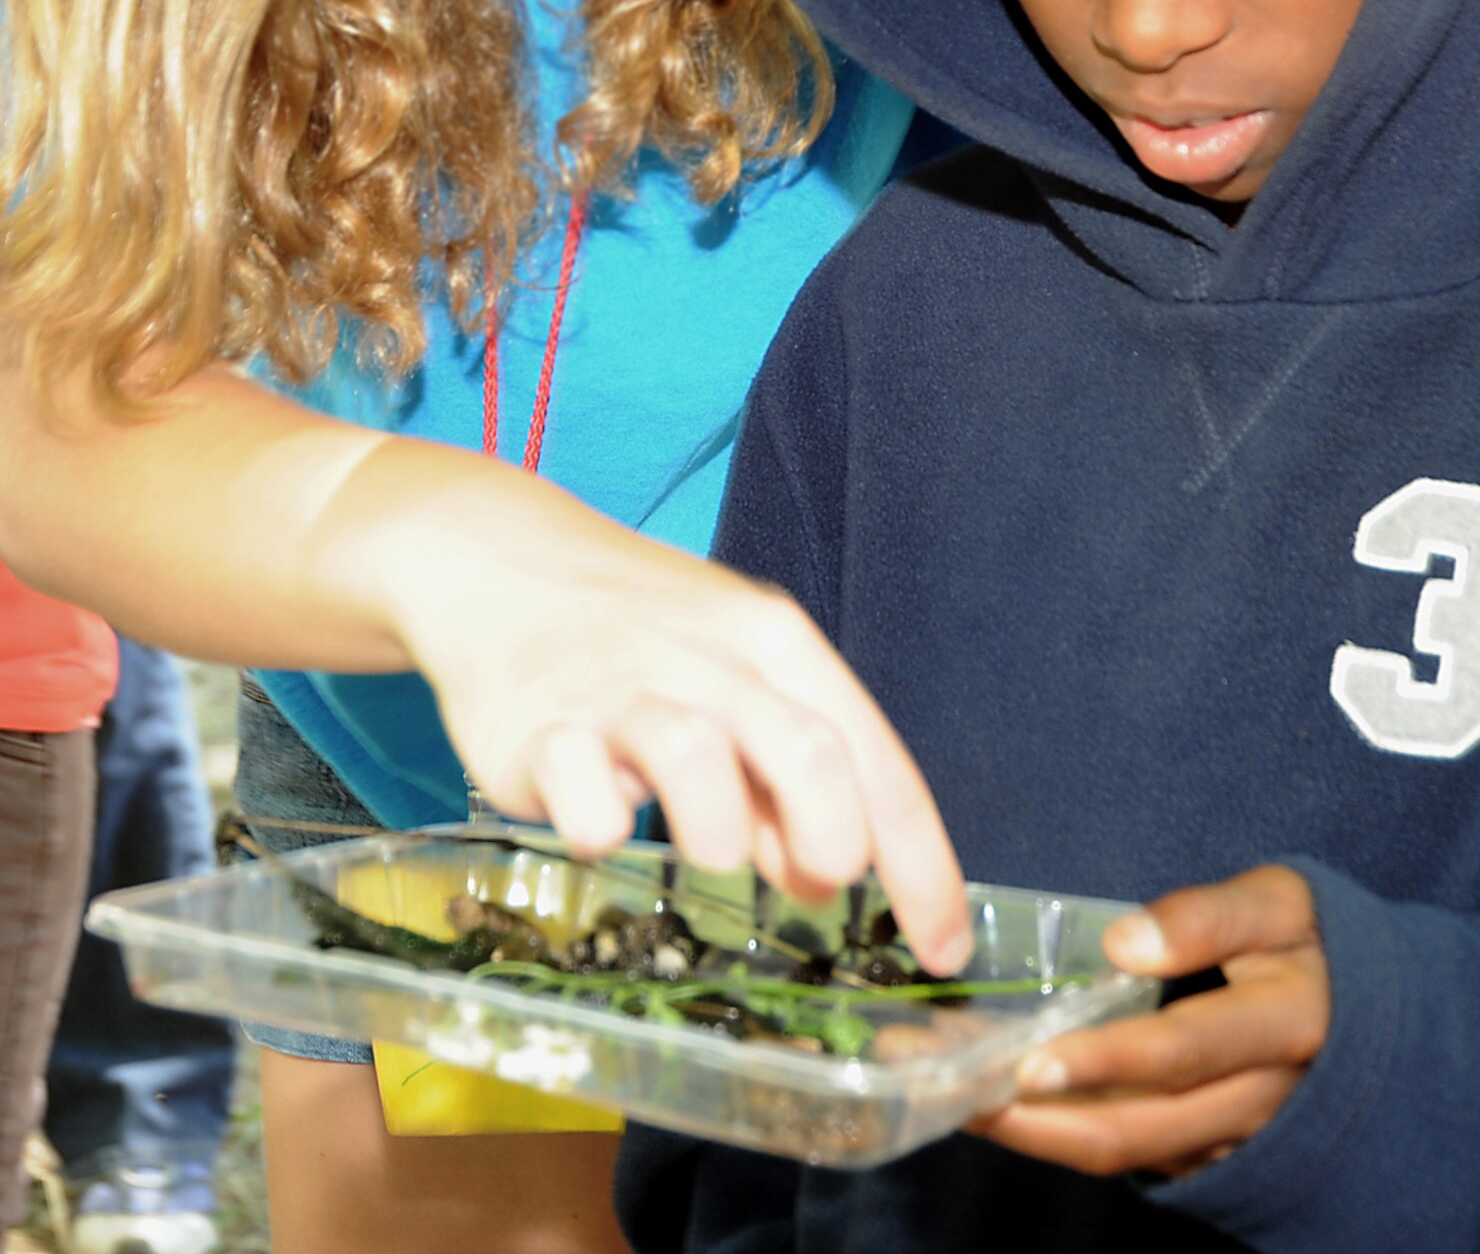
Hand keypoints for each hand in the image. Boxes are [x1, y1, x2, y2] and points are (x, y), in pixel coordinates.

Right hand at [337, 439, 973, 973]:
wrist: (503, 559)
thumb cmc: (642, 632)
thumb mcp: (736, 675)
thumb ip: (786, 772)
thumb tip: (825, 878)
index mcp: (776, 645)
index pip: (875, 763)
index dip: (920, 867)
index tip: (944, 950)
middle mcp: (711, 660)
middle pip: (807, 752)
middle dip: (832, 840)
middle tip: (817, 885)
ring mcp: (621, 689)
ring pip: (697, 756)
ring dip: (720, 833)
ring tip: (708, 854)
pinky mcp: (537, 726)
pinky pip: (580, 789)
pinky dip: (600, 824)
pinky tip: (603, 825)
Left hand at [970, 866, 1327, 1176]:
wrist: (1381, 1021)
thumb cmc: (1312, 943)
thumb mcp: (1280, 902)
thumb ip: (1206, 917)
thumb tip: (1121, 942)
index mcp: (1287, 1024)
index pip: (1185, 1053)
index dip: (1106, 1061)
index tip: (1030, 1061)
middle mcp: (1265, 1101)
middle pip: (1141, 1128)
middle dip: (1042, 1119)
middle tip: (960, 1093)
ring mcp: (1240, 1140)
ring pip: (1130, 1152)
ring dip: (1040, 1134)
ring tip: (961, 1098)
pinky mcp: (1218, 1156)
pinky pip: (1138, 1157)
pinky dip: (1068, 1135)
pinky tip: (1009, 1103)